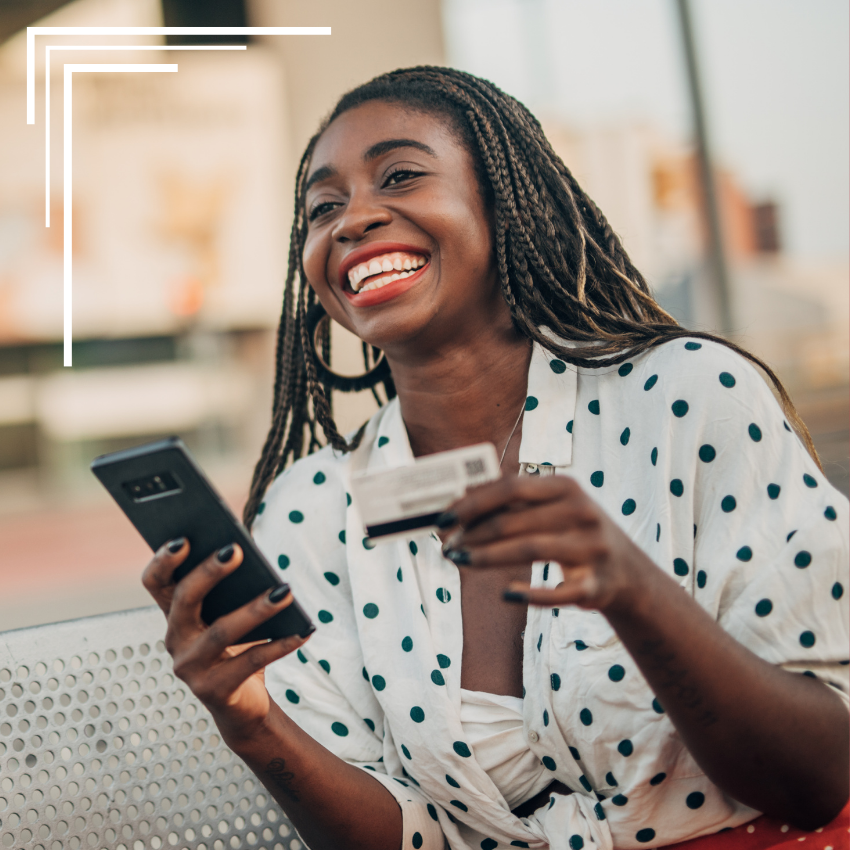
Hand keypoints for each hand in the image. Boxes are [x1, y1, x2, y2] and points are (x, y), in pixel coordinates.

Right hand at [141, 539, 309, 741]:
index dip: (163, 560)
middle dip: (209, 573)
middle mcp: (175, 639)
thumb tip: (248, 549)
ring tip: (285, 591)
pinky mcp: (214, 691)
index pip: (156, 582)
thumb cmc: (238, 647)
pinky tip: (302, 631)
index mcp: (175, 613)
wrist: (242, 705)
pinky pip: (251, 662)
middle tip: (236, 551)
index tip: (183, 538)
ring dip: (256, 609)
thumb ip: (233, 585)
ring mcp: (191, 668)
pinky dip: (279, 645)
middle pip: (184, 600)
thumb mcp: (230, 613)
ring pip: (221, 631)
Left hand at [438, 475, 655, 613]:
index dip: (472, 503)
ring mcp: (591, 548)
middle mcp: (581, 512)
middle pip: (515, 520)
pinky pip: (558, 592)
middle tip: (447, 547)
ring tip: (460, 561)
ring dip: (488, 557)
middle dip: (473, 534)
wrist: (628, 572)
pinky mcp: (596, 584)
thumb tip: (458, 504)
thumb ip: (514, 503)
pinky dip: (530, 593)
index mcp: (566, 487)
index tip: (443, 518)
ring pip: (529, 549)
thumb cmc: (574, 533)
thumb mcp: (553, 507)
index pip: (510, 488)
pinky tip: (506, 593)